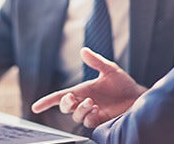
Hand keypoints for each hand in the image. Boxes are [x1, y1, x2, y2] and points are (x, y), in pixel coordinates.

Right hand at [32, 47, 146, 127]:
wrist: (138, 97)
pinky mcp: (100, 121)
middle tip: (72, 98)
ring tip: (92, 103)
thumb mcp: (110, 69)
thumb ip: (96, 61)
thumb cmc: (123, 84)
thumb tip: (83, 50)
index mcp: (82, 90)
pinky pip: (88, 122)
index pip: (60, 97)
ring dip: (80, 109)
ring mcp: (92, 113)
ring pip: (76, 116)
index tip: (35, 107)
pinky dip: (89, 116)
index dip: (47, 102)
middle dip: (64, 104)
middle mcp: (84, 102)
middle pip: (65, 107)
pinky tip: (97, 110)